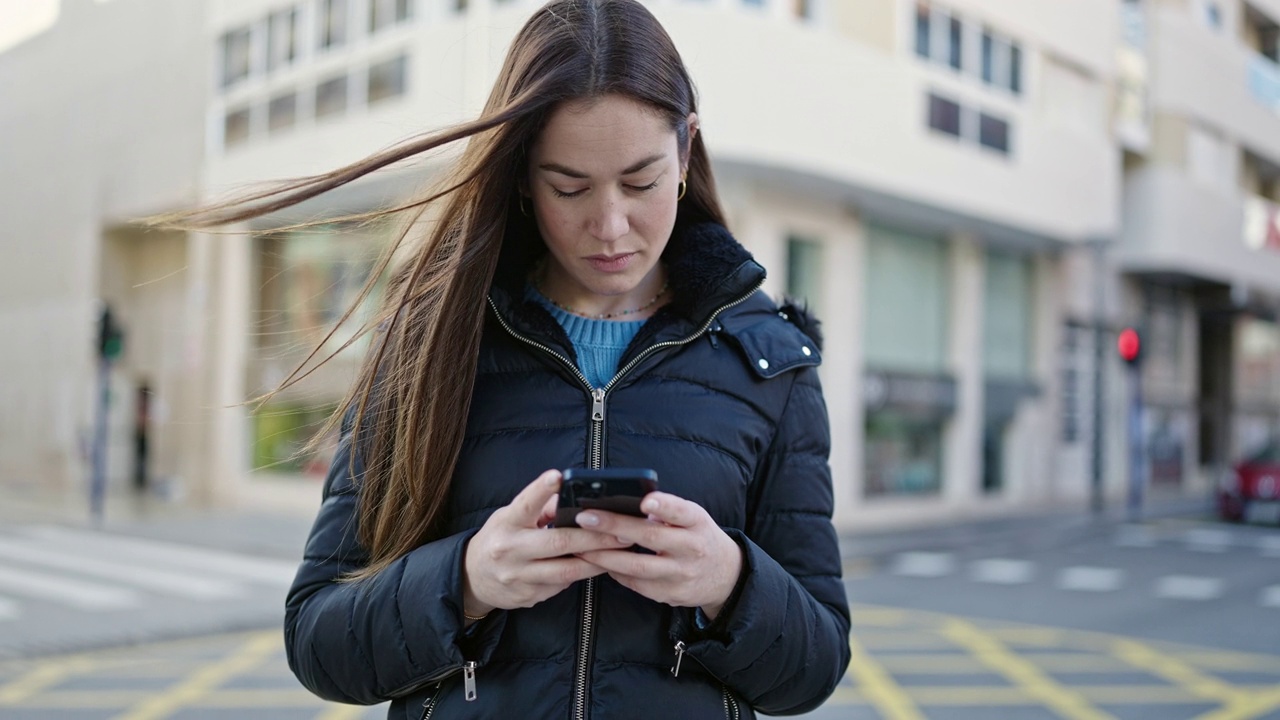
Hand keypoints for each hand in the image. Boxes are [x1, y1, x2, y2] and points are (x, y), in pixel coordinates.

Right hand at [462, 470, 631, 619]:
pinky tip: (600, 566)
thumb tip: (573, 497)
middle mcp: (510, 550)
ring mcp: (519, 576)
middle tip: (623, 530)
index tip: (558, 476)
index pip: (525, 504)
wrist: (473, 578)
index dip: (541, 490)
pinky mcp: (529, 596)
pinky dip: (582, 573)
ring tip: (621, 550)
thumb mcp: (511, 517)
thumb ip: (539, 507)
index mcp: (506, 523)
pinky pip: (562, 584)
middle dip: (595, 537)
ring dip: (597, 560)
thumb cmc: (500, 538)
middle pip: (559, 542)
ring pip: (567, 570)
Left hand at [574, 492, 743, 620]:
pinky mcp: (670, 595)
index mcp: (698, 523)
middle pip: (651, 537)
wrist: (724, 575)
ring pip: (638, 567)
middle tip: (585, 518)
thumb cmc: (698, 537)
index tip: (645, 501)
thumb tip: (626, 505)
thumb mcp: (692, 518)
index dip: (664, 506)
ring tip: (581, 545)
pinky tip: (597, 562)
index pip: (682, 511)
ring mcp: (681, 575)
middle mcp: (692, 549)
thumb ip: (667, 511)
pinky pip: (636, 584)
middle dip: (615, 527)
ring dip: (605, 556)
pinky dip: (614, 572)